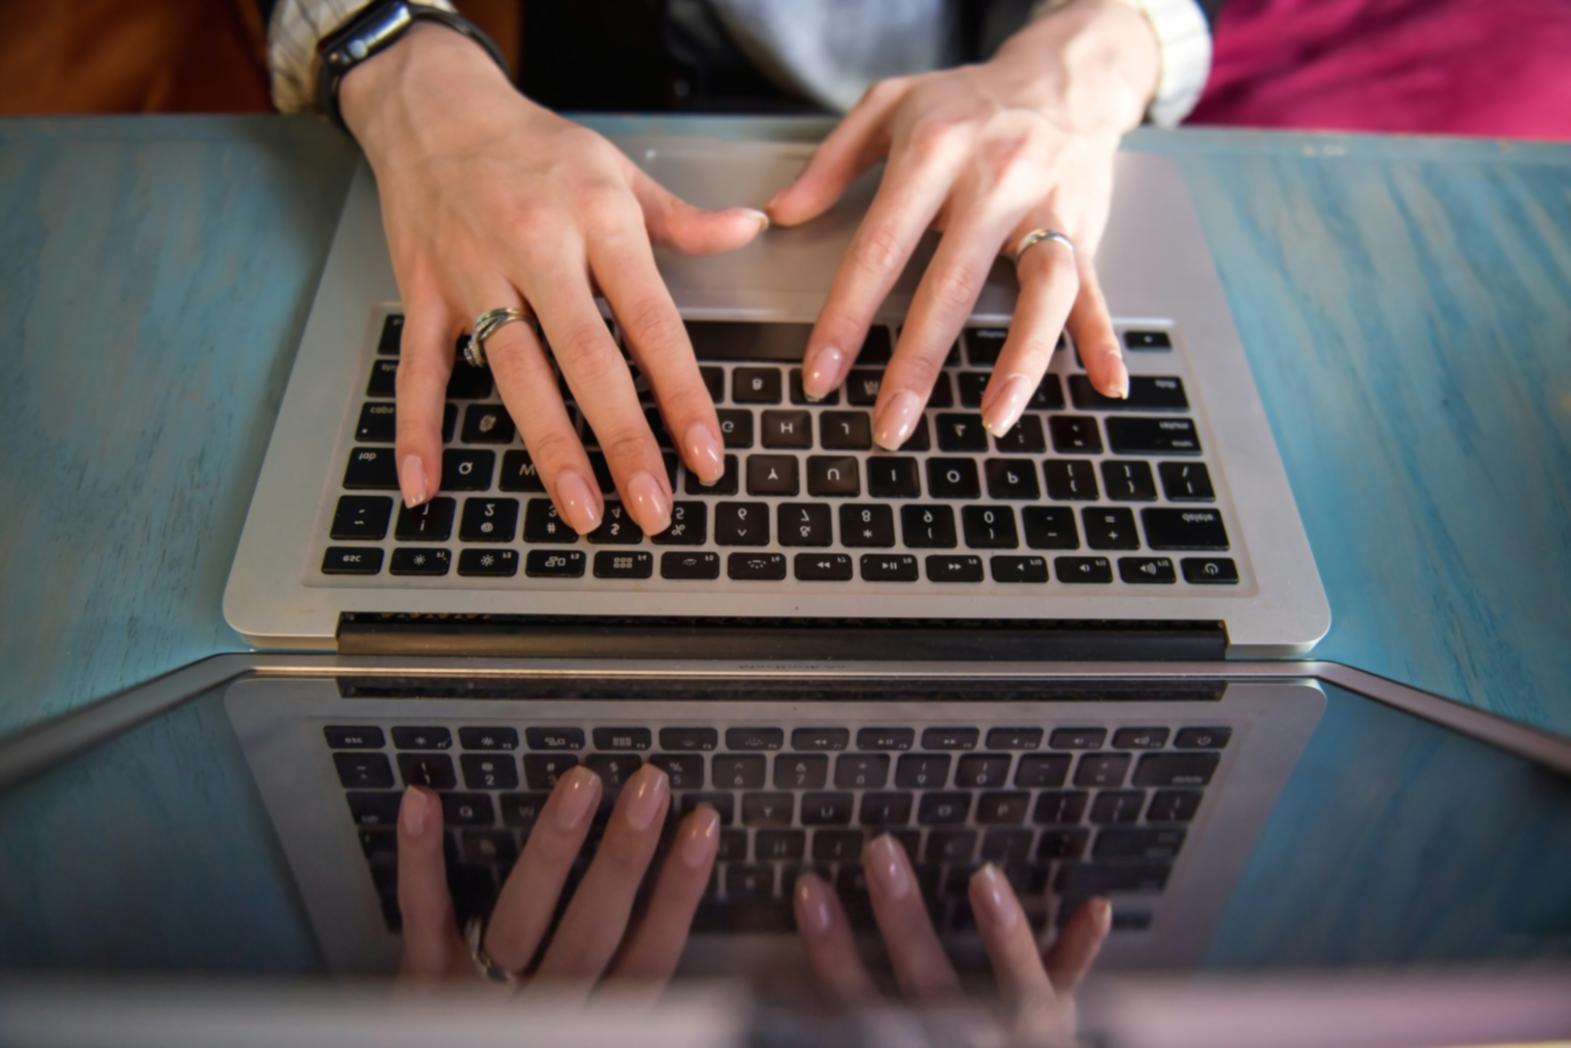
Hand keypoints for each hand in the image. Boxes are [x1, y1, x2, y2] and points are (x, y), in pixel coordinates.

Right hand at [341, 26, 767, 532]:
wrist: (434, 107)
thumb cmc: (535, 147)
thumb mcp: (618, 170)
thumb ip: (683, 218)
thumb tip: (751, 228)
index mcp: (598, 222)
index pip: (652, 322)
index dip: (682, 394)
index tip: (706, 454)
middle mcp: (539, 250)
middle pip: (588, 360)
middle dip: (624, 440)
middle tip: (654, 508)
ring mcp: (475, 274)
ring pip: (516, 373)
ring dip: (551, 448)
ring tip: (583, 512)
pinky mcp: (423, 292)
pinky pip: (418, 369)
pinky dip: (418, 429)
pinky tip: (428, 485)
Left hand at [395, 764, 719, 990]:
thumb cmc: (534, 1027)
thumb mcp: (588, 1020)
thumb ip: (617, 979)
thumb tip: (662, 894)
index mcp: (594, 1018)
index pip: (649, 955)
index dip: (678, 891)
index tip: (701, 826)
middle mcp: (544, 1008)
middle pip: (591, 932)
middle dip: (623, 857)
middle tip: (648, 786)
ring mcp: (478, 992)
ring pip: (521, 919)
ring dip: (553, 847)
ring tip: (580, 784)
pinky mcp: (424, 980)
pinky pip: (425, 915)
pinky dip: (422, 856)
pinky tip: (425, 801)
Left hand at [768, 0, 1159, 446]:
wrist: (1062, 75)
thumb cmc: (967, 99)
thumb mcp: (887, 105)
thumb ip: (829, 160)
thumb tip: (779, 212)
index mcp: (933, 152)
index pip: (880, 247)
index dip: (847, 317)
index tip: (821, 375)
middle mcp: (993, 181)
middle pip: (951, 286)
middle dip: (917, 365)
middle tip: (888, 426)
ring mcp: (1045, 208)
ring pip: (1039, 293)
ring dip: (1017, 362)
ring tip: (992, 419)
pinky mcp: (1085, 227)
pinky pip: (1096, 289)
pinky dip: (1105, 339)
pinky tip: (1106, 383)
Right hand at [794, 835, 1109, 1036]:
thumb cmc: (942, 1041)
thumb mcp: (883, 1031)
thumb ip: (838, 1014)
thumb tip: (775, 986)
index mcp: (906, 1036)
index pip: (857, 998)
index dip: (831, 948)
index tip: (809, 889)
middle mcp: (958, 1030)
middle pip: (926, 976)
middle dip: (901, 914)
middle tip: (881, 851)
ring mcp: (1012, 1027)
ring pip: (1007, 982)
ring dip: (999, 928)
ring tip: (985, 876)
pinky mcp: (1056, 1022)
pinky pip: (1072, 981)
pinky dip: (1082, 944)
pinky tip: (1095, 905)